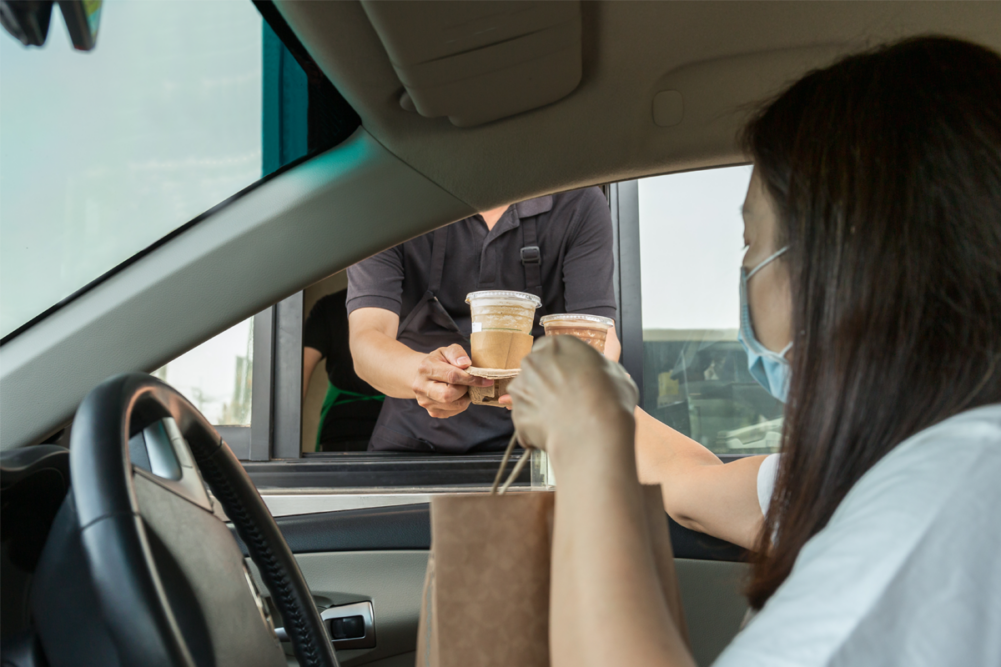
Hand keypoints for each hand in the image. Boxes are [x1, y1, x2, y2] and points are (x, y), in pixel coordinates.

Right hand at [413, 344, 492, 418]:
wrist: (424, 375)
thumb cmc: (439, 361)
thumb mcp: (446, 351)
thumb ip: (456, 353)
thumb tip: (466, 364)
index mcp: (425, 368)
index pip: (452, 376)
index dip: (471, 378)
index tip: (487, 380)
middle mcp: (421, 387)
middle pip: (449, 395)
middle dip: (465, 389)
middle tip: (469, 383)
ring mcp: (425, 402)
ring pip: (454, 405)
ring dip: (465, 397)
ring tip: (464, 387)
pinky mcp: (432, 412)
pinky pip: (453, 412)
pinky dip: (461, 404)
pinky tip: (458, 395)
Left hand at [506, 336, 637, 460]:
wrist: (593, 433)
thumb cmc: (609, 399)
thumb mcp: (617, 373)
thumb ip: (600, 369)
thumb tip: (601, 375)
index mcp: (557, 345)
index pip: (551, 349)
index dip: (562, 365)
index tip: (571, 377)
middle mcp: (533, 362)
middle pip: (536, 371)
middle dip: (547, 384)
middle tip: (566, 400)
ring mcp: (521, 389)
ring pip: (528, 396)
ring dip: (540, 406)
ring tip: (562, 421)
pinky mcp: (517, 415)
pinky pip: (527, 422)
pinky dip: (537, 429)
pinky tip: (556, 435)